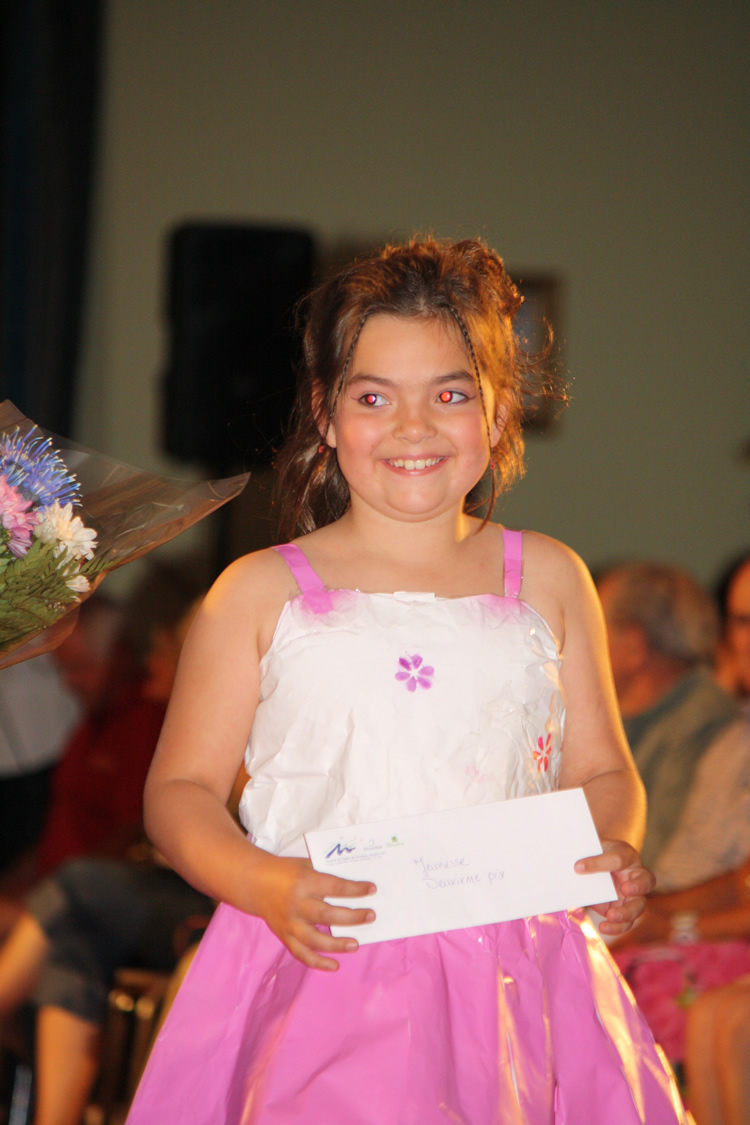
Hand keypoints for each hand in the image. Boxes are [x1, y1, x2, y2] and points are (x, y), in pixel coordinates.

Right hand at [251, 852, 375, 970]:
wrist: (254, 883)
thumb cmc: (285, 871)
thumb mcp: (305, 864)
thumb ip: (325, 874)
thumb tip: (354, 883)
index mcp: (304, 882)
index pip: (334, 886)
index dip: (354, 889)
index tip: (372, 889)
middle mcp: (297, 904)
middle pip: (327, 914)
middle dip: (351, 917)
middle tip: (370, 916)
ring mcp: (290, 923)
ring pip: (314, 939)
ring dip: (336, 945)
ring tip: (355, 945)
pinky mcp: (285, 936)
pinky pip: (301, 953)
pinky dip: (318, 962)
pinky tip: (335, 966)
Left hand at [575, 839, 654, 937]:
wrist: (595, 863)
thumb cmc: (595, 853)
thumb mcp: (591, 850)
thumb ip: (587, 858)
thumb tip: (575, 869)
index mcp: (626, 855)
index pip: (618, 858)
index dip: (598, 863)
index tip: (578, 867)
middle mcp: (635, 875)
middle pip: (646, 881)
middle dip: (637, 886)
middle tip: (624, 889)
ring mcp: (633, 894)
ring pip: (639, 906)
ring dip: (627, 912)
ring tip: (611, 916)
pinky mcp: (625, 909)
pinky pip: (627, 922)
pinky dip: (617, 927)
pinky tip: (603, 927)